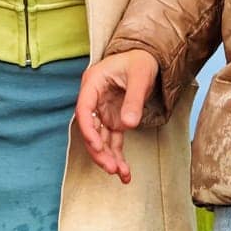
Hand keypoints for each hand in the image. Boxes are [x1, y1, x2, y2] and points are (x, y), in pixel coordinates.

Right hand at [74, 48, 159, 183]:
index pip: (83, 110)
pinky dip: (118, 155)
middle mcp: (94, 100)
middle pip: (90, 129)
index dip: (88, 130)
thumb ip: (133, 100)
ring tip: (122, 173)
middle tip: (111, 168)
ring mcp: (103, 111)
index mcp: (93, 83)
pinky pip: (113, 141)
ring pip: (101, 139)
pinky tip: (125, 172)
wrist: (147, 57)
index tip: (98, 146)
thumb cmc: (140, 61)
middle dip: (99, 151)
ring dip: (109, 157)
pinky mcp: (113, 120)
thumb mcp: (139, 76)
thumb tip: (128, 125)